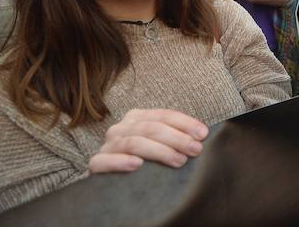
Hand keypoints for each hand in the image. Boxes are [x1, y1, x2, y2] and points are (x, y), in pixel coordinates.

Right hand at [88, 109, 208, 173]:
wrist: (109, 181)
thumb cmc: (142, 161)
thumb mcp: (159, 144)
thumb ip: (174, 136)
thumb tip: (201, 135)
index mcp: (137, 118)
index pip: (164, 115)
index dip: (185, 123)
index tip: (203, 134)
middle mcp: (121, 127)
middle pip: (152, 128)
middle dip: (177, 138)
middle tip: (195, 150)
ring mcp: (108, 145)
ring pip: (135, 142)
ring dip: (159, 151)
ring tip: (178, 160)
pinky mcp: (96, 164)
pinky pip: (105, 161)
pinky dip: (122, 162)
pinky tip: (137, 165)